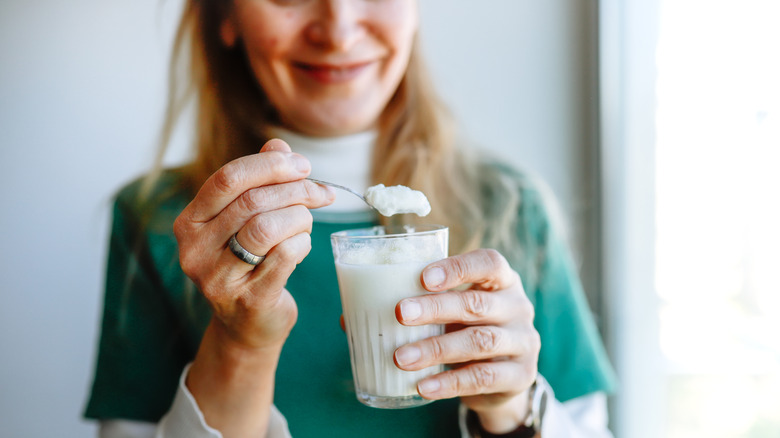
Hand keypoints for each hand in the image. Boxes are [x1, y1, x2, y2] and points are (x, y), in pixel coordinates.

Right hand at [173, 139, 334, 349]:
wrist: (248, 324)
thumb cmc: (249, 262)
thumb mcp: (246, 219)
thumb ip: (259, 180)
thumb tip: (278, 145)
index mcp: (190, 222)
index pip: (227, 179)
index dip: (270, 165)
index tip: (302, 165)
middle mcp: (195, 250)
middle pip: (252, 202)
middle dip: (296, 190)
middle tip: (320, 192)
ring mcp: (218, 279)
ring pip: (267, 228)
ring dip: (300, 217)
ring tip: (308, 221)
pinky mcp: (249, 300)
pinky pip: (284, 256)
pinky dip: (302, 243)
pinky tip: (303, 245)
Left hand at [393, 249, 539, 432]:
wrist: (502, 377)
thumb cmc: (465, 329)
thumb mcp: (448, 313)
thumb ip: (412, 307)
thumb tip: (348, 316)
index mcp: (501, 280)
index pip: (489, 262)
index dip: (458, 267)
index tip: (424, 276)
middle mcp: (517, 306)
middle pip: (477, 303)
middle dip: (435, 307)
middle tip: (399, 313)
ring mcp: (523, 341)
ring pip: (479, 341)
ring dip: (436, 348)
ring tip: (400, 357)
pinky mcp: (520, 375)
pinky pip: (483, 377)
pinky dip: (450, 382)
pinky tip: (423, 385)